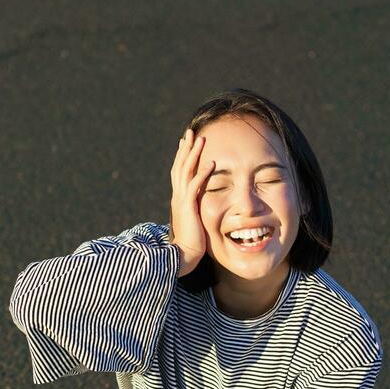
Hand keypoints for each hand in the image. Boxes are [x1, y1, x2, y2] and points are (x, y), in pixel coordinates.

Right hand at [169, 127, 213, 276]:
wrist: (182, 256)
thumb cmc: (190, 244)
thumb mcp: (193, 222)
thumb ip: (196, 210)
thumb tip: (201, 205)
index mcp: (179, 200)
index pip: (180, 173)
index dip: (183, 157)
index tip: (186, 143)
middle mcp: (178, 197)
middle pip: (180, 167)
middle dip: (185, 149)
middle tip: (190, 132)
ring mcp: (181, 201)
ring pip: (185, 172)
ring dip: (193, 154)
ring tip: (201, 139)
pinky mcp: (188, 208)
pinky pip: (195, 187)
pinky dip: (203, 174)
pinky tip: (211, 163)